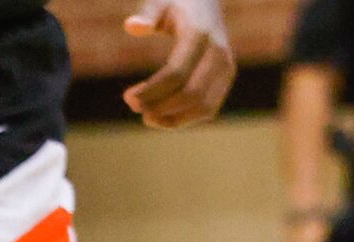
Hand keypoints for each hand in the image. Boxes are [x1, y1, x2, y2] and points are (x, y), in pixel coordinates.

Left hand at [121, 0, 235, 128]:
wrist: (206, 3)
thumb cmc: (176, 2)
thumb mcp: (160, 1)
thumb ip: (147, 13)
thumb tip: (131, 26)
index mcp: (200, 34)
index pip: (177, 73)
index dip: (151, 91)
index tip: (128, 98)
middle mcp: (219, 53)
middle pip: (191, 94)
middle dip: (161, 107)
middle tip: (134, 107)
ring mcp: (226, 68)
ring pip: (204, 106)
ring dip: (174, 118)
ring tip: (147, 118)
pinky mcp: (226, 80)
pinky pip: (208, 108)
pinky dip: (185, 118)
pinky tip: (162, 117)